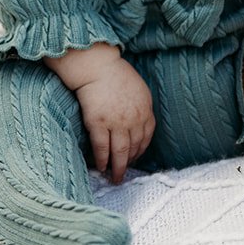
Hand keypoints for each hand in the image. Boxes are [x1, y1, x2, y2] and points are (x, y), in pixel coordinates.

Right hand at [74, 57, 155, 183]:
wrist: (97, 66)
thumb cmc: (116, 74)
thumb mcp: (139, 89)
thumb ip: (141, 107)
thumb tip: (138, 123)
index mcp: (145, 110)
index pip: (146, 137)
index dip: (140, 151)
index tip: (135, 158)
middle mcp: (133, 119)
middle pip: (134, 148)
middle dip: (130, 163)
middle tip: (124, 175)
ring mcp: (116, 123)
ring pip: (120, 152)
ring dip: (118, 168)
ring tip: (114, 178)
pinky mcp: (98, 123)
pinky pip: (101, 148)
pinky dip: (102, 160)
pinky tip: (100, 167)